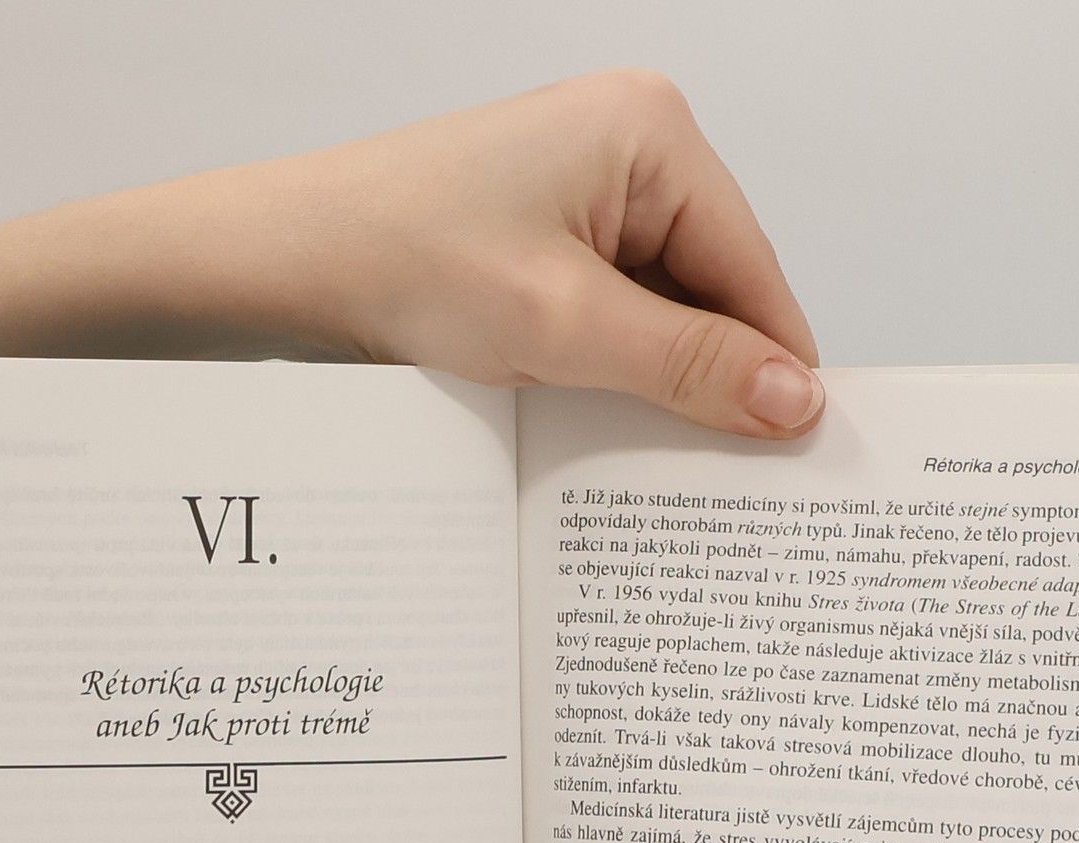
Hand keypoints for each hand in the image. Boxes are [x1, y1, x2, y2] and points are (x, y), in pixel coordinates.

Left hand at [118, 70, 824, 438]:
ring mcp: (585, 191)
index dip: (772, 368)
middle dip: (708, 377)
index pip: (754, 270)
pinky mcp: (547, 235)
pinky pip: (612, 315)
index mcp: (651, 132)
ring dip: (652, 381)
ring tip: (638, 448)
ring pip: (662, 312)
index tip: (793, 456)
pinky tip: (592, 416)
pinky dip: (610, 370)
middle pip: (714, 292)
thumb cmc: (402, 258)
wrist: (284, 265)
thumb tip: (794, 400)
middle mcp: (628, 148)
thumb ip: (689, 365)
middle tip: (713, 474)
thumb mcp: (565, 326)